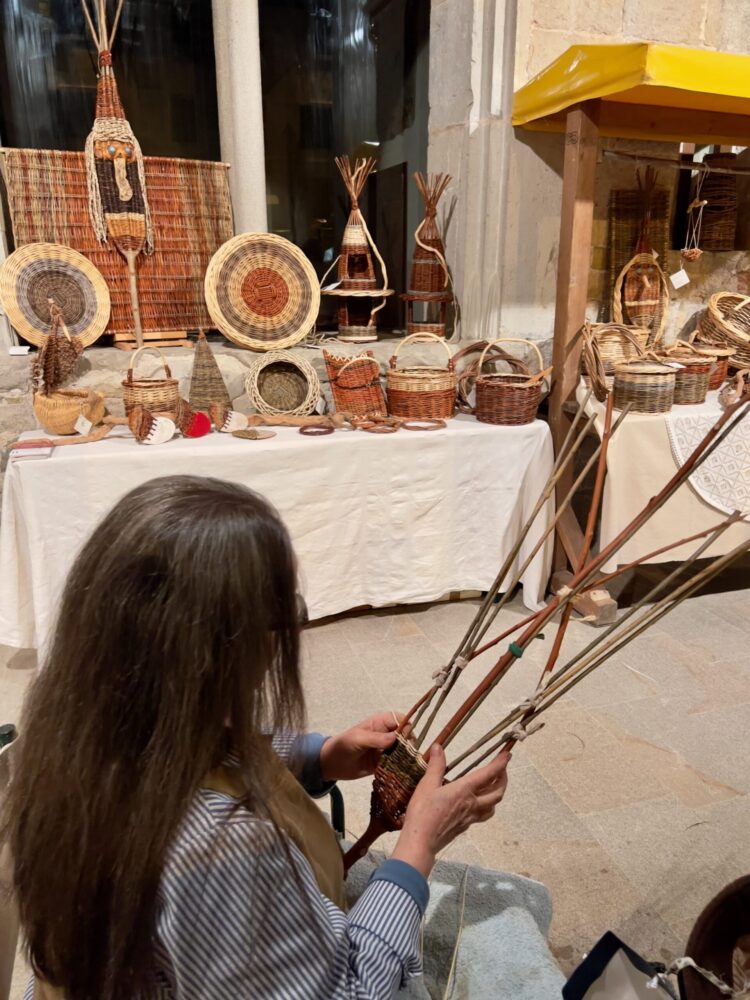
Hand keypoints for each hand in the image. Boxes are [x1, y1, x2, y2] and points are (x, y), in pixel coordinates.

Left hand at [320, 712, 401, 781]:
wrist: (332, 764)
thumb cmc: (343, 745)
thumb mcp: (358, 739)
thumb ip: (376, 739)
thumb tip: (396, 738)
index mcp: (381, 722)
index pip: (401, 720)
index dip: (407, 728)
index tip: (407, 740)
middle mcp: (387, 734)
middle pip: (406, 736)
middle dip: (409, 745)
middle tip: (407, 756)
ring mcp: (387, 749)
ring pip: (404, 751)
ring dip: (407, 757)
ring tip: (406, 766)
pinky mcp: (385, 763)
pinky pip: (397, 764)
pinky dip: (401, 768)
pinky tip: (402, 773)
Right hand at [392, 744, 509, 877]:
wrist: (421, 842)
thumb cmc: (423, 813)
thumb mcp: (427, 785)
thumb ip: (436, 766)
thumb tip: (438, 747)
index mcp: (464, 790)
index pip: (488, 774)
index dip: (500, 763)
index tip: (508, 754)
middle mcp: (472, 804)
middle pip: (498, 792)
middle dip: (504, 778)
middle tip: (502, 768)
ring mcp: (470, 817)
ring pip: (493, 806)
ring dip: (498, 794)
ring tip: (494, 785)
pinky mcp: (465, 826)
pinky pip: (483, 815)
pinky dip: (487, 806)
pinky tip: (478, 804)